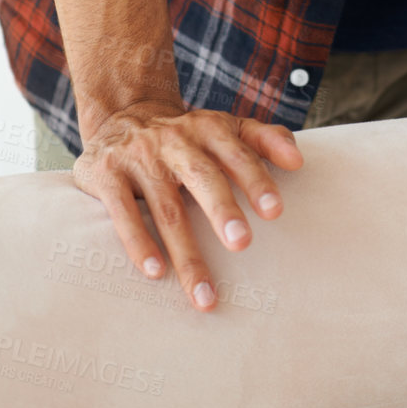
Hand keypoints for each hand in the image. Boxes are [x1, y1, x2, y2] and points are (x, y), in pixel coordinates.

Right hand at [72, 101, 303, 310]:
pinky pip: (123, 212)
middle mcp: (176, 141)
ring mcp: (140, 157)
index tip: (276, 211)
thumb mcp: (223, 127)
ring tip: (205, 293)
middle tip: (242, 244)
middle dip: (222, 210)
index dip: (256, 179)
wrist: (122, 114)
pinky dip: (139, 243)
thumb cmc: (186, 134)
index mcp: (208, 129)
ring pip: (167, 208)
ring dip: (186, 252)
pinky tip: (155, 272)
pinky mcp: (107, 175)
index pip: (237, 153)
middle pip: (203, 176)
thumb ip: (263, 139)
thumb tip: (299, 159)